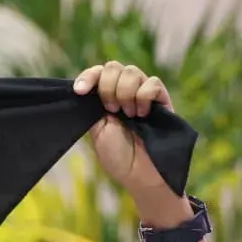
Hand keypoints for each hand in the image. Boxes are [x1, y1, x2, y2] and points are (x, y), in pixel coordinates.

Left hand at [74, 63, 177, 204]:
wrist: (139, 174)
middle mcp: (124, 92)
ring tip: (128, 115)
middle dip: (107, 87)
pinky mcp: (161, 99)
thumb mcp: (97, 131)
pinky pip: (152, 83)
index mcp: (105, 100)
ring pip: (132, 71)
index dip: (89, 76)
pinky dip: (144, 97)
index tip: (80, 90)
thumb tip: (89, 86)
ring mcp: (142, 94)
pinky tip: (142, 114)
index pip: (97, 74)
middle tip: (112, 110)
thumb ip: (93, 107)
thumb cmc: (118, 158)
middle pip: (113, 67)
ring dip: (125, 93)